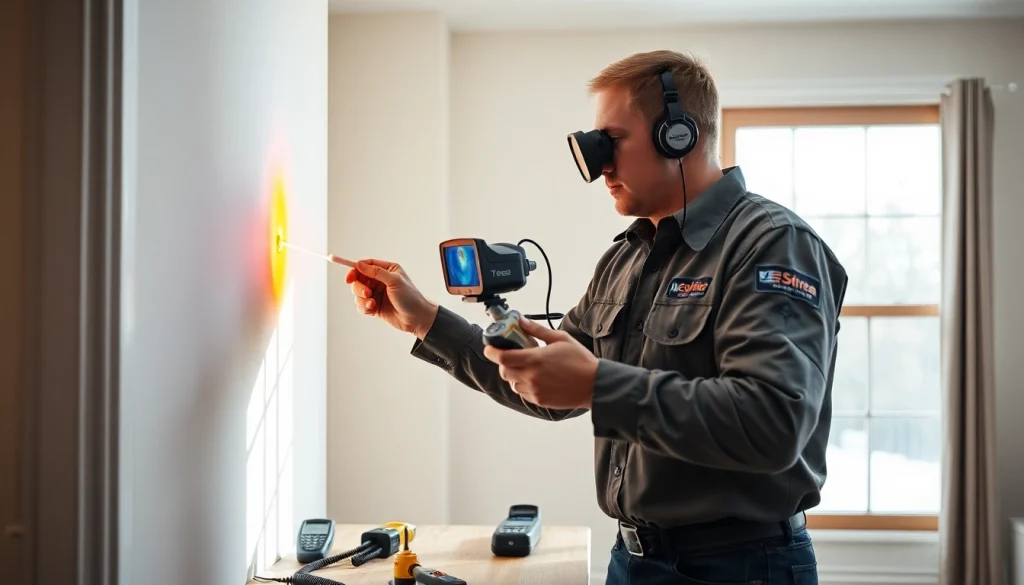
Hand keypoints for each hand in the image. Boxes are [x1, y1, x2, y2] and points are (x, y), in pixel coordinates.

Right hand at [346, 259, 437, 337]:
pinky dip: (364, 307)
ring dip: (362, 299)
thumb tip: (359, 264)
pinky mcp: (374, 306)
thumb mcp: (394, 281)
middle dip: (359, 287)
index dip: (355, 270)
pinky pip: (360, 304)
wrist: (416, 319)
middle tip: (367, 294)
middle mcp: (380, 280)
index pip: (366, 265)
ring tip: (372, 304)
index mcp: (387, 270)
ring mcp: (376, 293)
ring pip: (357, 293)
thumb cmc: (410, 298)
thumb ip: (376, 272)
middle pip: (359, 279)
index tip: (349, 278)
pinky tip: (372, 309)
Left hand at [483, 317, 599, 410]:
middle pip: (504, 371)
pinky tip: (536, 378)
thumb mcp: (560, 338)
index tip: (490, 348)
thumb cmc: (580, 360)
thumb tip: (521, 321)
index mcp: (535, 359)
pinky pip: (523, 393)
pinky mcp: (539, 400)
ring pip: (512, 383)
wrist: (594, 385)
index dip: (492, 352)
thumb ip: (537, 330)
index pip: (503, 358)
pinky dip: (523, 385)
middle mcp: (531, 377)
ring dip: (514, 374)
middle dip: (504, 363)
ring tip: (528, 367)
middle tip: (513, 355)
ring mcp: (534, 391)